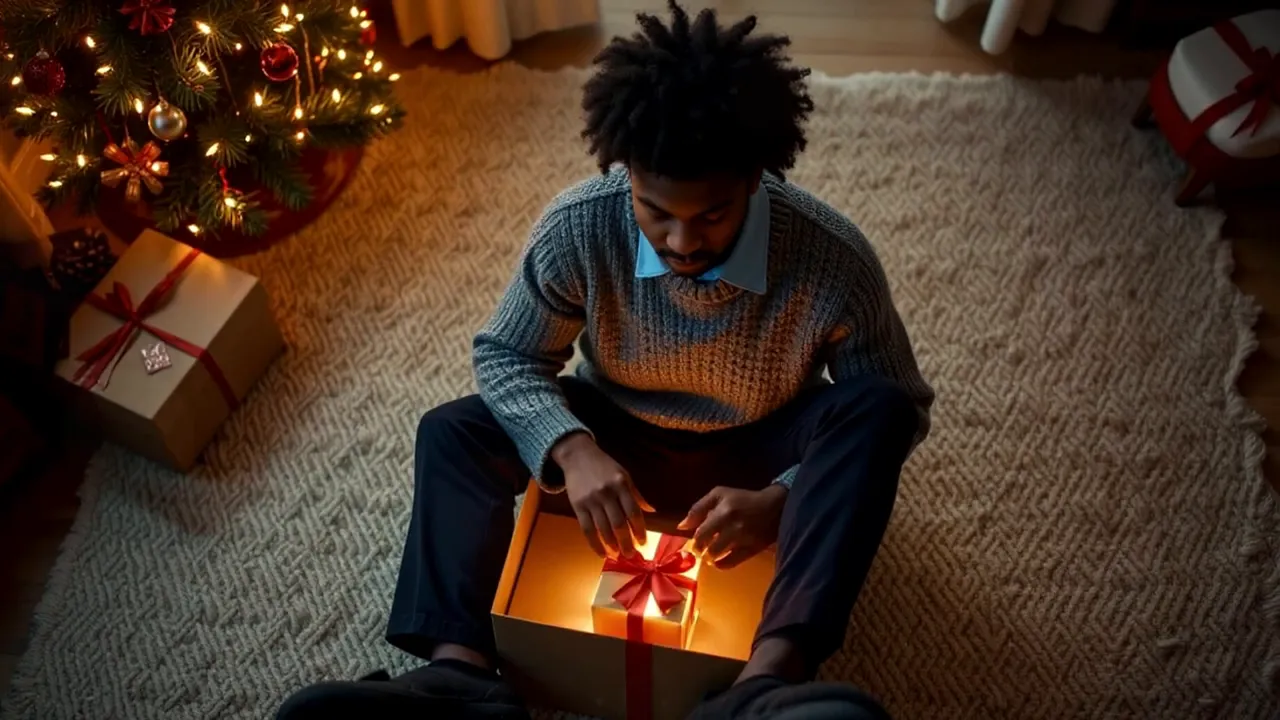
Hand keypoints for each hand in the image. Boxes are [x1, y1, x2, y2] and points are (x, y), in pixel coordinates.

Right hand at [552, 432, 653, 557]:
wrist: (578, 456)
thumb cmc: (604, 466)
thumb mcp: (624, 475)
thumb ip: (636, 494)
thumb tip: (651, 511)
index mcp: (621, 484)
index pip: (633, 512)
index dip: (639, 530)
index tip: (643, 543)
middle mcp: (606, 493)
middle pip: (619, 524)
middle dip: (626, 542)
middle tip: (631, 555)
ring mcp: (591, 500)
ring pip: (603, 529)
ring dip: (612, 546)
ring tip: (618, 555)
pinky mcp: (578, 506)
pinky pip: (587, 529)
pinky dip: (595, 544)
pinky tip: (602, 553)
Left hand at [678, 485, 786, 568]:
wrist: (774, 507)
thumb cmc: (743, 499)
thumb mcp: (719, 494)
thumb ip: (699, 508)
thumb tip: (681, 526)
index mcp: (723, 511)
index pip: (700, 534)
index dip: (694, 541)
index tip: (694, 542)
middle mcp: (733, 526)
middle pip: (707, 547)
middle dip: (699, 551)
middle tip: (700, 550)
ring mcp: (743, 540)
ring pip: (716, 556)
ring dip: (709, 557)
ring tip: (709, 554)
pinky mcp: (752, 550)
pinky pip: (731, 563)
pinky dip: (721, 565)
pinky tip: (719, 561)